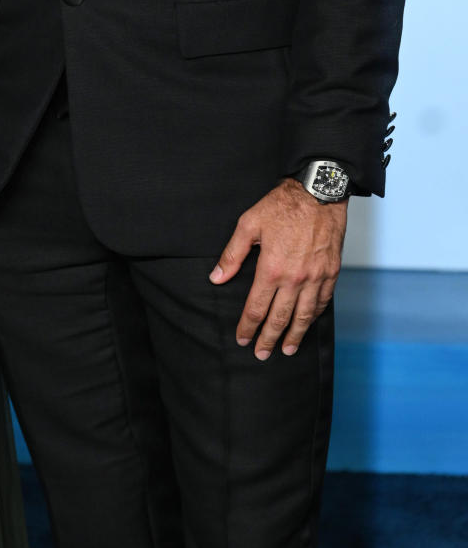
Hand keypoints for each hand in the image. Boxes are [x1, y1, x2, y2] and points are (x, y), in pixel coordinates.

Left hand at [209, 178, 346, 359]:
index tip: (242, 339)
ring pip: (304, 315)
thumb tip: (216, 278)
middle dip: (269, 339)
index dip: (248, 326)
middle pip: (280, 318)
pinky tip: (308, 323)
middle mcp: (295, 279)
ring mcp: (315, 278)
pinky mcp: (331, 272)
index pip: (256, 307)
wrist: (318, 193)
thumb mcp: (249, 224)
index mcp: (271, 269)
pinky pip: (323, 302)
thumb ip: (232, 255)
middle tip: (262, 354)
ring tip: (288, 350)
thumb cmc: (281, 206)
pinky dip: (315, 316)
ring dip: (295, 335)